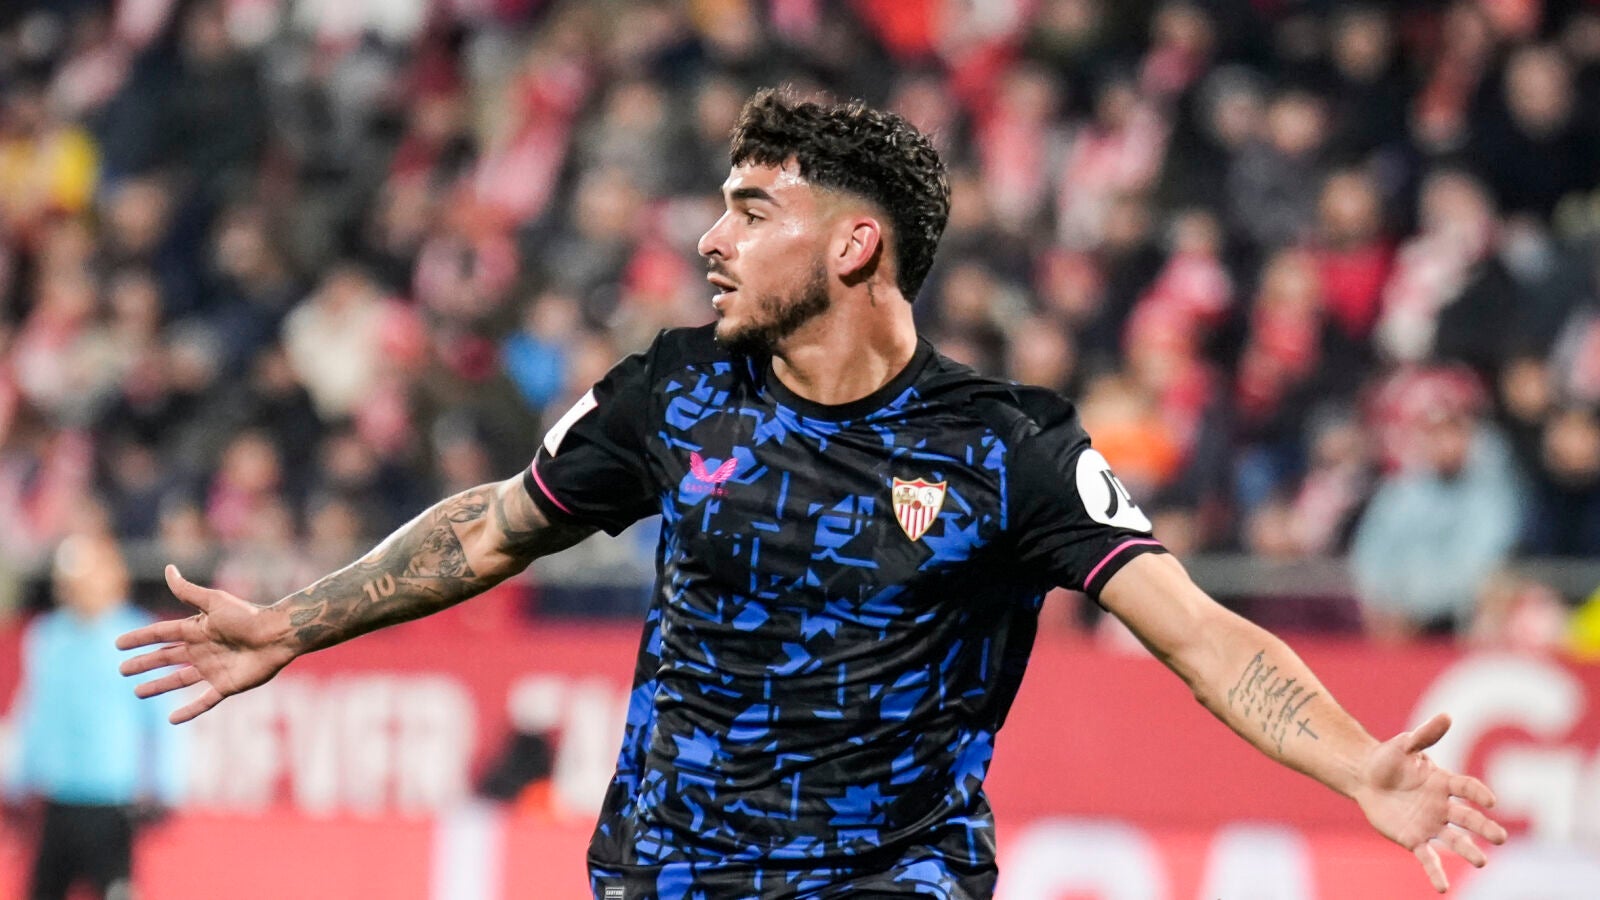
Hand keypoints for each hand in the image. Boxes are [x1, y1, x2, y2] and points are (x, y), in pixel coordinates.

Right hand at [117, 565, 296, 723]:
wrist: (277, 635)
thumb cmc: (247, 616)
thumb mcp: (214, 602)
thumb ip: (188, 590)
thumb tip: (168, 568)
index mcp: (197, 629)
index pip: (161, 634)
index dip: (140, 638)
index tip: (118, 644)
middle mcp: (202, 649)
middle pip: (166, 657)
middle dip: (144, 663)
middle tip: (122, 670)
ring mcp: (213, 668)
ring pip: (179, 680)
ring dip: (159, 686)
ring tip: (137, 692)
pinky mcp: (226, 685)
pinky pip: (204, 702)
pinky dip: (189, 711)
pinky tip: (172, 720)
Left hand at [1353, 713, 1507, 892]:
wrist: (1365, 778)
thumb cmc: (1387, 759)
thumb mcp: (1403, 745)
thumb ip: (1425, 735)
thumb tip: (1447, 715)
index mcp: (1444, 782)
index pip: (1467, 788)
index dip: (1478, 793)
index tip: (1491, 801)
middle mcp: (1442, 806)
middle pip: (1468, 817)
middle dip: (1483, 827)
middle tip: (1500, 838)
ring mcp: (1430, 824)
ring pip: (1454, 840)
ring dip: (1467, 851)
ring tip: (1482, 863)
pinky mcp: (1414, 839)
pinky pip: (1428, 858)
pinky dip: (1435, 873)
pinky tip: (1442, 889)